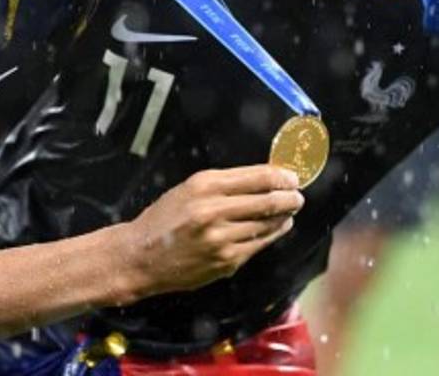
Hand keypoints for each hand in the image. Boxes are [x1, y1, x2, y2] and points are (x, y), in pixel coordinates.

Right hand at [118, 164, 302, 297]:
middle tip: (298, 195)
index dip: (282, 177)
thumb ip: (225, 183)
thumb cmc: (165, 218)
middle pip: (268, 201)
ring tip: (289, 211)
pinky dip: (272, 235)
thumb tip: (265, 178)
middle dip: (290, 197)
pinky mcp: (226, 261)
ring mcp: (222, 239)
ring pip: (267, 225)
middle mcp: (214, 211)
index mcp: (205, 185)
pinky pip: (258, 245)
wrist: (140, 256)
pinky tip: (276, 228)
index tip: (293, 177)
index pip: (257, 177)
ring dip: (283, 217)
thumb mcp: (189, 188)